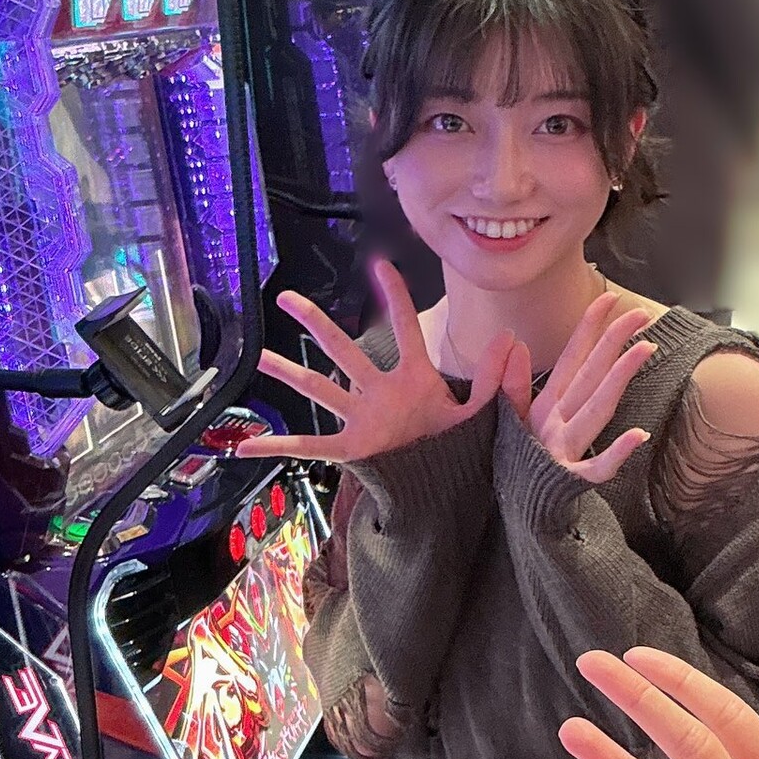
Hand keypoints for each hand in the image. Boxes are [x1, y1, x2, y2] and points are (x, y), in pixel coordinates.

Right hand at [238, 259, 521, 462]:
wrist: (453, 494)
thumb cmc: (464, 451)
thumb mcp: (484, 415)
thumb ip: (496, 379)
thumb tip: (511, 338)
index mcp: (415, 379)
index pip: (404, 329)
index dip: (393, 297)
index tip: (379, 264)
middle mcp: (381, 393)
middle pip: (344, 350)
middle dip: (317, 323)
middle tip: (288, 297)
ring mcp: (363, 419)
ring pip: (321, 388)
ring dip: (290, 373)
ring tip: (261, 356)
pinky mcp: (353, 449)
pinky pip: (310, 446)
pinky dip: (278, 447)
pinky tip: (247, 444)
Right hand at [505, 292, 657, 483]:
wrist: (511, 513)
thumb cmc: (516, 464)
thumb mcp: (507, 421)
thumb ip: (511, 384)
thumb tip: (517, 344)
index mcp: (543, 406)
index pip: (570, 359)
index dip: (589, 328)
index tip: (609, 299)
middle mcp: (554, 422)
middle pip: (589, 376)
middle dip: (613, 342)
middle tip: (639, 315)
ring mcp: (563, 450)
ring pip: (595, 409)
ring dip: (618, 379)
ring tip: (646, 350)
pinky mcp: (570, 481)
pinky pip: (596, 469)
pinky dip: (616, 454)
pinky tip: (639, 436)